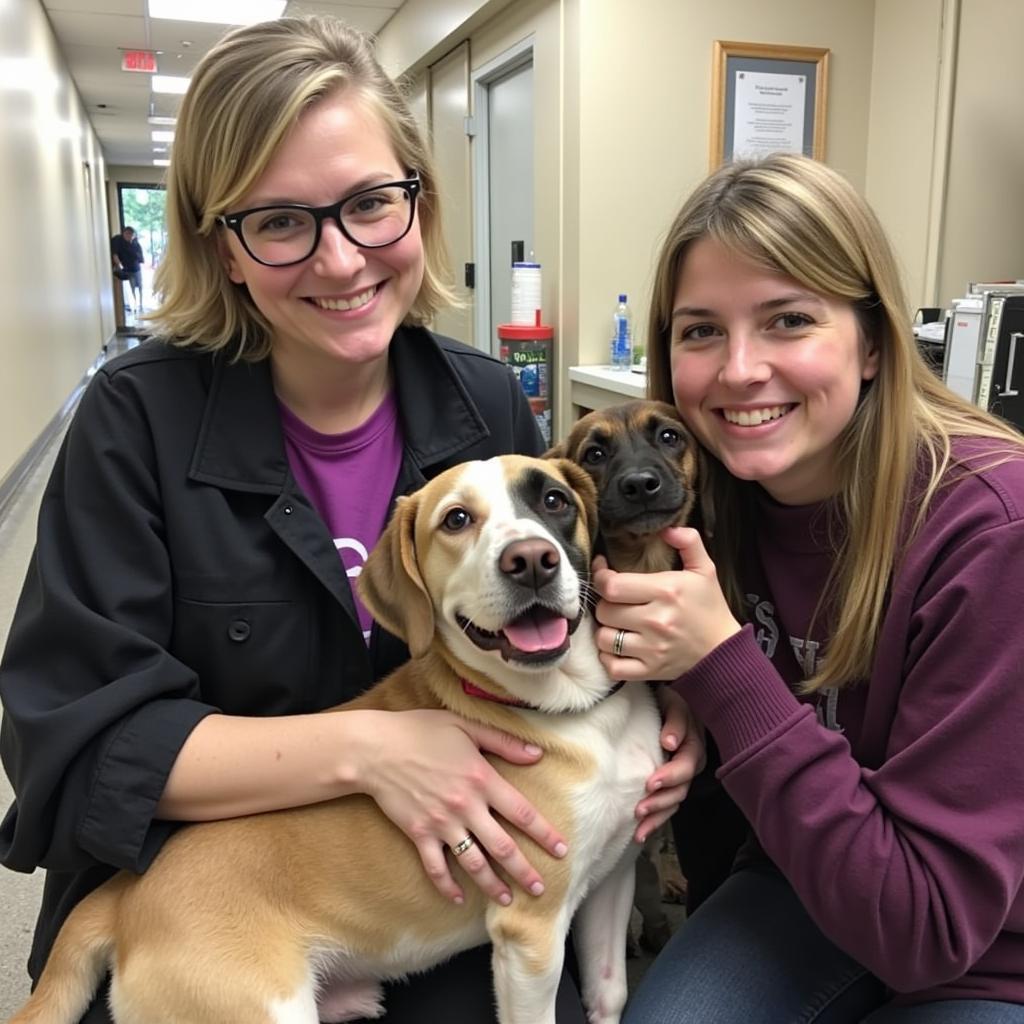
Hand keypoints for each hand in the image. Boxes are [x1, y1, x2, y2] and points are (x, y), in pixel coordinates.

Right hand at [359, 709, 567, 905]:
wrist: (376, 750)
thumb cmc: (421, 732)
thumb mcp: (465, 726)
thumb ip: (503, 741)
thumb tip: (536, 754)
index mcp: (482, 779)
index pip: (522, 812)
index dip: (544, 834)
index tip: (561, 850)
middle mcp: (466, 807)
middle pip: (502, 846)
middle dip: (524, 870)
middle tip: (540, 889)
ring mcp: (441, 824)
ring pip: (473, 863)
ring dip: (492, 884)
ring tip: (508, 900)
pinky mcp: (419, 835)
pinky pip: (436, 868)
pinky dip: (447, 886)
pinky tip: (458, 899)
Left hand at [593, 527, 740, 681]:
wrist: (724, 652)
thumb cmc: (710, 608)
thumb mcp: (705, 570)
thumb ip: (689, 542)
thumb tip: (667, 529)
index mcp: (665, 591)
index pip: (612, 586)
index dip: (600, 576)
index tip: (604, 571)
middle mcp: (655, 621)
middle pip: (604, 610)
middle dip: (605, 602)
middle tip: (616, 600)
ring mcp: (651, 649)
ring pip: (604, 638)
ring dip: (605, 629)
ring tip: (617, 623)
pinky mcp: (648, 671)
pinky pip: (612, 666)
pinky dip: (608, 657)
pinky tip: (617, 646)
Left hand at [634, 687, 705, 841]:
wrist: (665, 694)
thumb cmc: (669, 696)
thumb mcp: (675, 701)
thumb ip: (676, 721)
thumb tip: (670, 742)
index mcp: (693, 745)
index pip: (686, 766)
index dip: (670, 776)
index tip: (651, 782)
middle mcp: (690, 764)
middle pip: (681, 789)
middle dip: (660, 802)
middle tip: (639, 809)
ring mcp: (681, 776)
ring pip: (674, 802)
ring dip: (657, 816)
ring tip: (639, 828)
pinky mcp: (670, 783)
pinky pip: (666, 805)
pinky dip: (655, 820)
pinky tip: (640, 832)